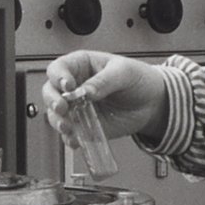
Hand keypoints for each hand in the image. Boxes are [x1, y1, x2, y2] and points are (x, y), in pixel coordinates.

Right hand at [42, 50, 167, 142]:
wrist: (153, 103)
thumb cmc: (139, 79)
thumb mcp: (124, 73)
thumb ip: (104, 81)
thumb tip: (85, 91)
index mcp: (81, 66)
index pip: (59, 69)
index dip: (58, 77)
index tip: (68, 86)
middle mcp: (75, 87)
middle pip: (50, 92)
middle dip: (53, 101)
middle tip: (63, 107)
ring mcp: (78, 108)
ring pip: (56, 115)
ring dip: (58, 121)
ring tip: (68, 126)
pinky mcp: (84, 126)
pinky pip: (71, 133)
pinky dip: (71, 137)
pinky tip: (76, 138)